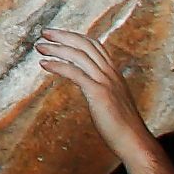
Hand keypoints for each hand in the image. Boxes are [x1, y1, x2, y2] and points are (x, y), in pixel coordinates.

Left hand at [35, 26, 156, 157]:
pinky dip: (58, 65)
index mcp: (114, 73)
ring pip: (78, 55)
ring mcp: (106, 81)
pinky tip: (44, 64)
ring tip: (40, 47)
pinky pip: (75, 73)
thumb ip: (102, 89)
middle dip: (63, 36)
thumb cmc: (122, 126)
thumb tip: (89, 85)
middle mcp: (111, 73)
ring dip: (57, 48)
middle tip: (45, 32)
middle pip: (85, 44)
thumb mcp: (112, 100)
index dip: (76, 37)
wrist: (134, 141)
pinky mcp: (98, 93)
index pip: (95, 46)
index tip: (59, 34)